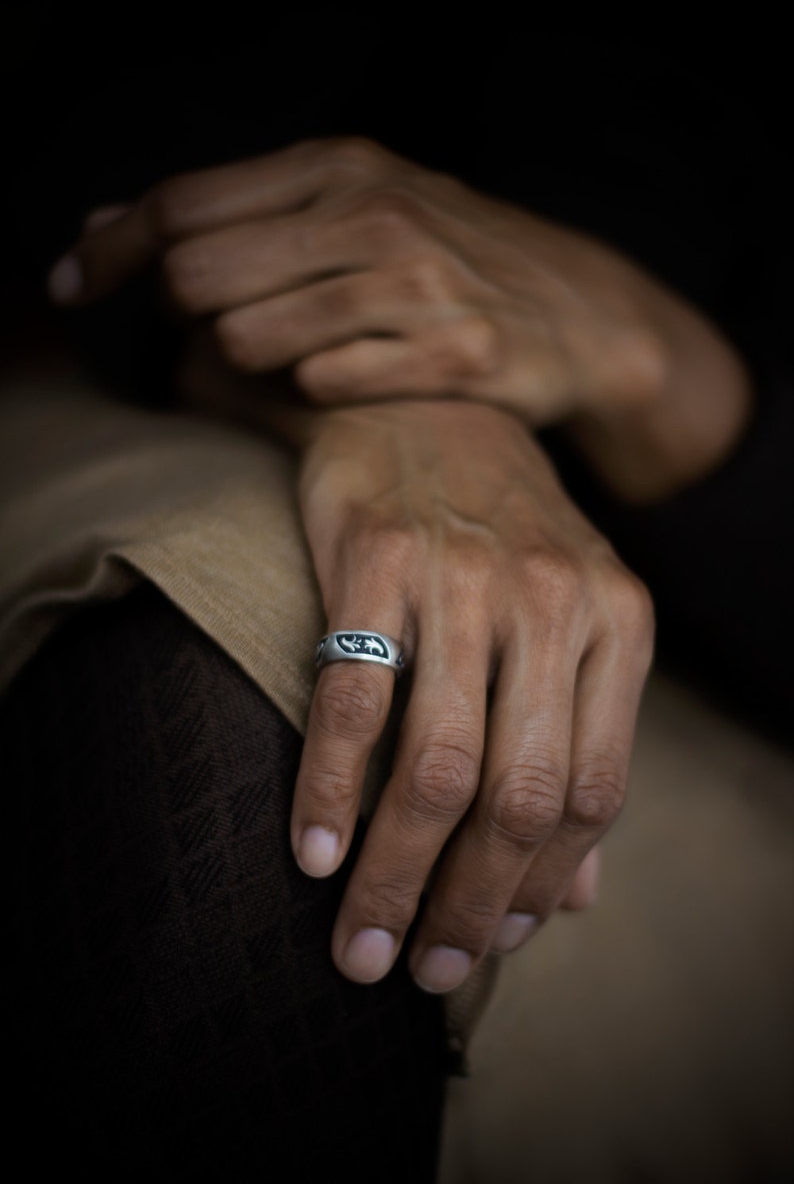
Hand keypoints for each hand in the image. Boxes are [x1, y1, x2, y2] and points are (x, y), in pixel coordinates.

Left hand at [48, 136, 671, 426]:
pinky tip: (350, 384)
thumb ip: (237, 216)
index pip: (181, 204)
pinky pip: (330, 384)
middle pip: (199, 275)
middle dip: (184, 317)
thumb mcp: (351, 211)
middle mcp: (374, 212)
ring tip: (299, 359)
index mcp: (339, 168)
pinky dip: (318, 391)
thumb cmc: (450, 263)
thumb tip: (111, 223)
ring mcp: (420, 283)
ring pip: (253, 339)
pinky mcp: (458, 352)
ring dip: (251, 363)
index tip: (65, 285)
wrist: (582, 315)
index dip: (107, 250)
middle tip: (218, 332)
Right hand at [293, 398, 652, 990]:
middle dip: (469, 907)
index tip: (496, 944)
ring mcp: (464, 581)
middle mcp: (551, 604)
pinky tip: (314, 852)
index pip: (592, 791)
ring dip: (395, 874)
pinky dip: (331, 790)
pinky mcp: (376, 559)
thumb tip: (579, 895)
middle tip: (419, 969)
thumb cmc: (499, 530)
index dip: (545, 885)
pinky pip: (354, 703)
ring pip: (436, 767)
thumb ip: (577, 748)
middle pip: (519, 797)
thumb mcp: (568, 622)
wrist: (427, 404)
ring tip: (361, 941)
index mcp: (615, 623)